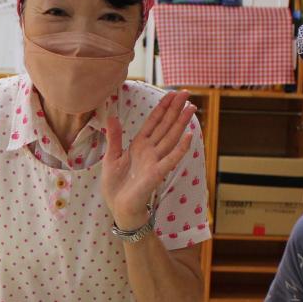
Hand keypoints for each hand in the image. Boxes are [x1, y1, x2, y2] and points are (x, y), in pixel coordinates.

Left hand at [101, 90, 195, 229]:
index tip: (171, 94)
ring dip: (181, 123)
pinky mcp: (157, 174)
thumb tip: (112, 116)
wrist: (119, 208)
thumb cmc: (116, 186)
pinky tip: (189, 135)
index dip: (162, 108)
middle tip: (187, 93)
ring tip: (191, 108)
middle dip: (175, 109)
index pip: (153, 122)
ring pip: (171, 137)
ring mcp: (155, 161)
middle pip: (165, 126)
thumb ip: (114, 137)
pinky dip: (180, 148)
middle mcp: (150, 151)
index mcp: (139, 145)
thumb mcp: (111, 157)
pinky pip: (171, 159)